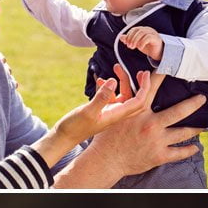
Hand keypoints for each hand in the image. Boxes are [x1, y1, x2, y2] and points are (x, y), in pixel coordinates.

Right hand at [33, 65, 157, 166]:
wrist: (62, 138)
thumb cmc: (74, 128)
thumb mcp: (87, 112)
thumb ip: (101, 97)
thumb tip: (113, 81)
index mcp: (116, 115)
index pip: (139, 101)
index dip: (144, 87)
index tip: (144, 74)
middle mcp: (115, 114)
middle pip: (135, 98)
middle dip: (138, 83)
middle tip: (138, 71)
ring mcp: (108, 113)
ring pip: (122, 95)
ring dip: (121, 81)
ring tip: (115, 68)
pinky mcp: (100, 111)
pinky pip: (109, 97)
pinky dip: (108, 87)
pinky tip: (100, 80)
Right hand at [78, 76, 204, 179]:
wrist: (104, 162)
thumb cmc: (106, 138)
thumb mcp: (111, 115)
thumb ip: (118, 96)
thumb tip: (112, 78)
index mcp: (139, 113)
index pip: (152, 88)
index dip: (163, 76)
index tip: (174, 68)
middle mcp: (151, 125)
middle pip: (180, 111)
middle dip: (193, 104)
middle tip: (202, 99)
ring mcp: (156, 141)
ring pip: (183, 132)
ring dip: (195, 128)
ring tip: (202, 125)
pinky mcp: (158, 156)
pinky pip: (179, 153)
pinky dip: (188, 150)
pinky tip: (195, 148)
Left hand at [120, 25, 163, 60]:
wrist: (156, 53)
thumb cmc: (147, 47)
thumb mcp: (136, 43)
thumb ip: (129, 40)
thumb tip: (121, 36)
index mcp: (143, 30)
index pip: (134, 29)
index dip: (128, 36)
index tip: (126, 43)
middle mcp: (148, 30)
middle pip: (138, 30)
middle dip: (131, 38)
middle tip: (129, 46)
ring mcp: (153, 33)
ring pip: (142, 32)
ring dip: (135, 40)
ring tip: (133, 47)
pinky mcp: (156, 38)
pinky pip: (148, 37)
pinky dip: (142, 42)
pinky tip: (140, 47)